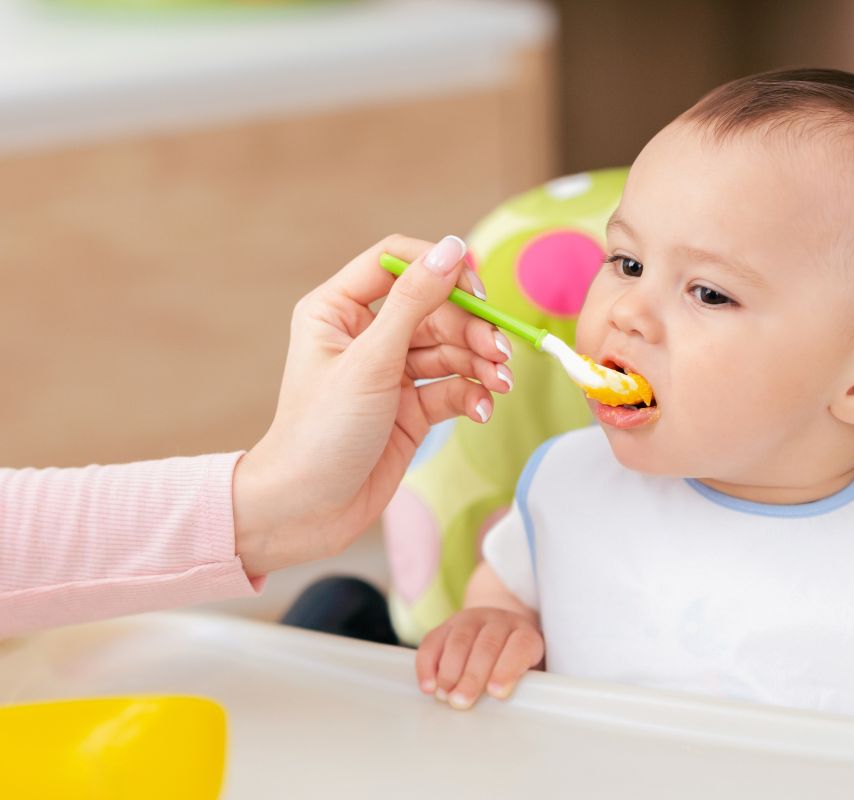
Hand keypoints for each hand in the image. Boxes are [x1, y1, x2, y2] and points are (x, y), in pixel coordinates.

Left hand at [232, 234, 513, 575]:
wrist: (304, 511)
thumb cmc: (320, 432)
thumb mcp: (371, 361)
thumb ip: (415, 302)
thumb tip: (454, 248)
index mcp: (338, 310)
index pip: (397, 262)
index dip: (440, 268)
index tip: (477, 289)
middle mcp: (365, 335)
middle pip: (435, 309)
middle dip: (471, 329)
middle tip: (500, 352)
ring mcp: (390, 372)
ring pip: (450, 350)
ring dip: (480, 363)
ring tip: (500, 383)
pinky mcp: (410, 409)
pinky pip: (452, 388)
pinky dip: (473, 395)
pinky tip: (483, 409)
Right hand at [415, 607, 544, 709]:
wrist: (500, 632)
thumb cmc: (514, 663)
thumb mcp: (527, 673)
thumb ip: (522, 687)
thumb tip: (507, 709)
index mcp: (525, 634)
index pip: (521, 646)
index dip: (508, 669)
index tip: (496, 693)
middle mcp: (499, 622)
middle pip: (487, 645)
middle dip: (472, 676)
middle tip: (461, 702)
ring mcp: (471, 620)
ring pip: (459, 640)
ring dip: (449, 671)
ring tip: (444, 696)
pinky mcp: (446, 625)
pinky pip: (433, 641)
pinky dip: (427, 664)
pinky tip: (428, 685)